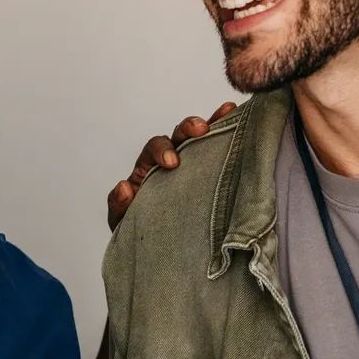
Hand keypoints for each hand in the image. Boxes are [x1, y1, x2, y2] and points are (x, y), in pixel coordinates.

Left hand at [106, 104, 237, 230]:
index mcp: (148, 169)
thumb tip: (124, 187)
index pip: (153, 149)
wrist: (157, 246)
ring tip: (227, 112)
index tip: (172, 163)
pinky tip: (241, 122)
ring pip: (201, 138)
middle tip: (200, 130)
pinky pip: (218, 149)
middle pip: (178, 136)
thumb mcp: (123, 220)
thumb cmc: (138, 228)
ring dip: (214, 123)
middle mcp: (169, 162)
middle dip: (188, 129)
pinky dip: (228, 132)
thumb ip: (118, 205)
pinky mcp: (210, 173)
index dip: (162, 150)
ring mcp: (192, 165)